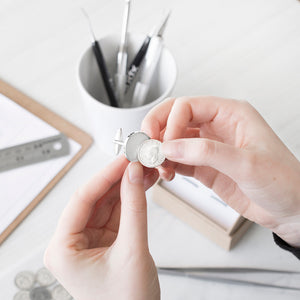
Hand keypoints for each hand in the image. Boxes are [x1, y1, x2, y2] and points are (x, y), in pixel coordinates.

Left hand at [44, 156, 159, 299]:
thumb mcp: (132, 250)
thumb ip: (134, 209)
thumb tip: (133, 175)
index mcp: (63, 249)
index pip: (82, 200)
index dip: (104, 176)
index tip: (123, 160)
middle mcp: (72, 242)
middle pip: (95, 198)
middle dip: (118, 178)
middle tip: (136, 161)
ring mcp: (89, 239)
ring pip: (108, 202)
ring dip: (126, 185)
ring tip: (143, 170)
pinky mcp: (105, 238)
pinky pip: (117, 210)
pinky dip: (130, 197)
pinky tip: (142, 184)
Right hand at [142, 96, 299, 246]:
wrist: (291, 209)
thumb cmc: (283, 181)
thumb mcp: (248, 164)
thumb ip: (207, 153)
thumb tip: (172, 147)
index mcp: (230, 114)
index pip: (188, 106)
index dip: (170, 122)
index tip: (165, 144)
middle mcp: (217, 127)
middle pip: (175, 119)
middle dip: (158, 131)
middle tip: (147, 147)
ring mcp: (209, 147)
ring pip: (173, 140)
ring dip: (161, 151)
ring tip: (158, 165)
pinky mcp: (204, 166)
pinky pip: (178, 160)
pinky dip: (167, 164)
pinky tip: (164, 172)